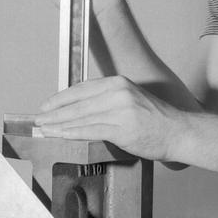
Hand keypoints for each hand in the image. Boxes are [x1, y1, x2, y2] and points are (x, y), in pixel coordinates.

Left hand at [33, 75, 187, 161]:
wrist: (179, 132)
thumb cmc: (156, 120)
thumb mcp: (130, 101)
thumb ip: (107, 103)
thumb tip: (80, 111)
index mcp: (118, 82)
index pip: (81, 89)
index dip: (61, 98)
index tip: (47, 106)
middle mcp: (117, 91)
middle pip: (77, 102)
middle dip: (54, 112)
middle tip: (38, 119)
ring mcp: (119, 109)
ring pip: (80, 116)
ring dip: (58, 124)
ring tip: (44, 128)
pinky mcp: (121, 127)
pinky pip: (90, 130)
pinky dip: (71, 133)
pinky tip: (60, 135)